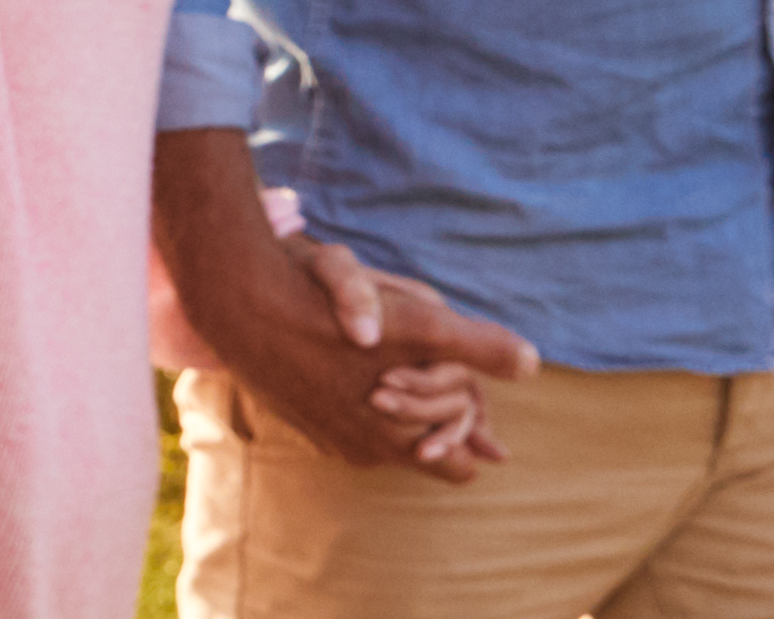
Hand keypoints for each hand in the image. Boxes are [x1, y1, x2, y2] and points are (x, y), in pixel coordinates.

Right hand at [152, 131, 536, 481]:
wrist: (240, 306)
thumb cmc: (331, 317)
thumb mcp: (418, 324)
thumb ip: (478, 346)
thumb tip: (533, 364)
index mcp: (396, 439)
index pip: (459, 467)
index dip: (474, 433)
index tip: (473, 397)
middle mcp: (361, 449)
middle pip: (423, 451)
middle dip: (437, 418)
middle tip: (441, 373)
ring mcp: (325, 435)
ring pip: (384, 434)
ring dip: (399, 408)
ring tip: (401, 363)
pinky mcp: (298, 416)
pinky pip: (348, 418)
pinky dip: (361, 398)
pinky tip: (357, 363)